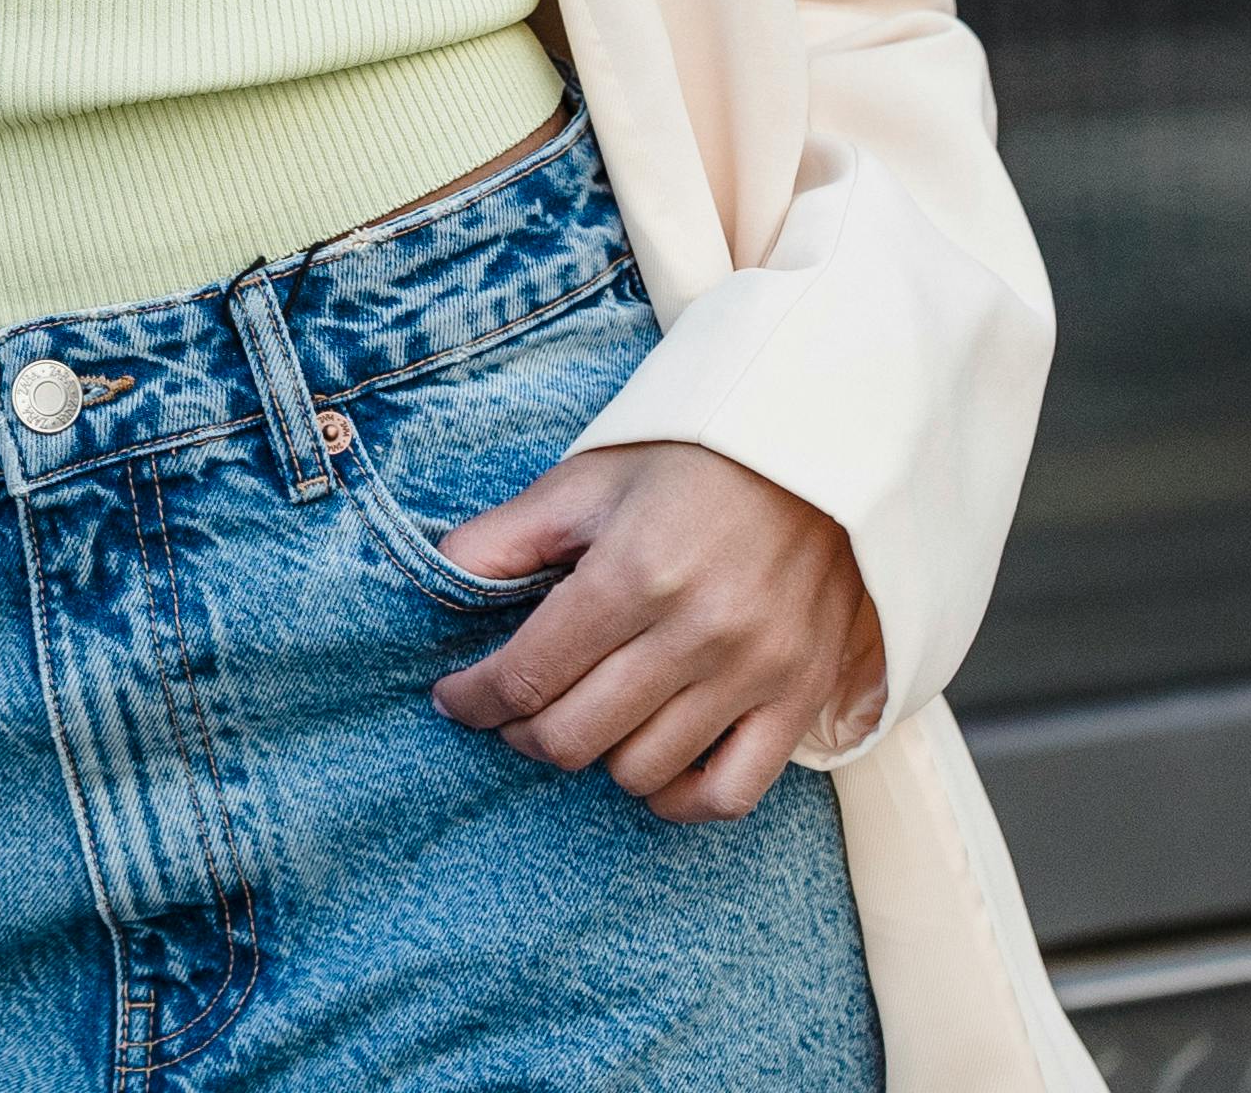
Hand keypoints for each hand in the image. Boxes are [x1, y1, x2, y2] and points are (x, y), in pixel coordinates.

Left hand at [421, 436, 881, 822]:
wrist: (813, 453)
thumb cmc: (689, 464)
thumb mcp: (585, 482)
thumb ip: (504, 538)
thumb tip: (437, 580)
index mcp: (635, 573)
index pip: (528, 675)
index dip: (475, 699)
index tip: (455, 699)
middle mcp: (697, 632)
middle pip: (575, 735)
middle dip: (523, 730)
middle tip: (516, 707)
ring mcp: (755, 673)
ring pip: (642, 770)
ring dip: (597, 755)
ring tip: (588, 715)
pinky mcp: (800, 699)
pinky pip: (728, 794)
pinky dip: (678, 797)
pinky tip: (652, 765)